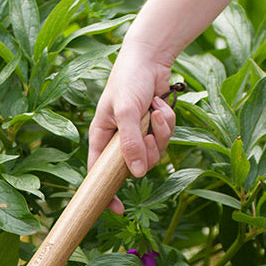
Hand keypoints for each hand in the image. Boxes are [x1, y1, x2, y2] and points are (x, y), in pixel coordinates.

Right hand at [87, 50, 176, 213]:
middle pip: (134, 167)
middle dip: (147, 152)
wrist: (151, 55)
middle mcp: (118, 140)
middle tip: (150, 134)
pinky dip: (167, 123)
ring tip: (157, 111)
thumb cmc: (129, 79)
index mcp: (101, 138)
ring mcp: (137, 135)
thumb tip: (137, 174)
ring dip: (160, 133)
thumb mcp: (126, 111)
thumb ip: (130, 143)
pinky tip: (162, 105)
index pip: (99, 174)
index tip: (117, 209)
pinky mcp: (153, 127)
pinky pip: (164, 138)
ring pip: (153, 153)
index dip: (106, 193)